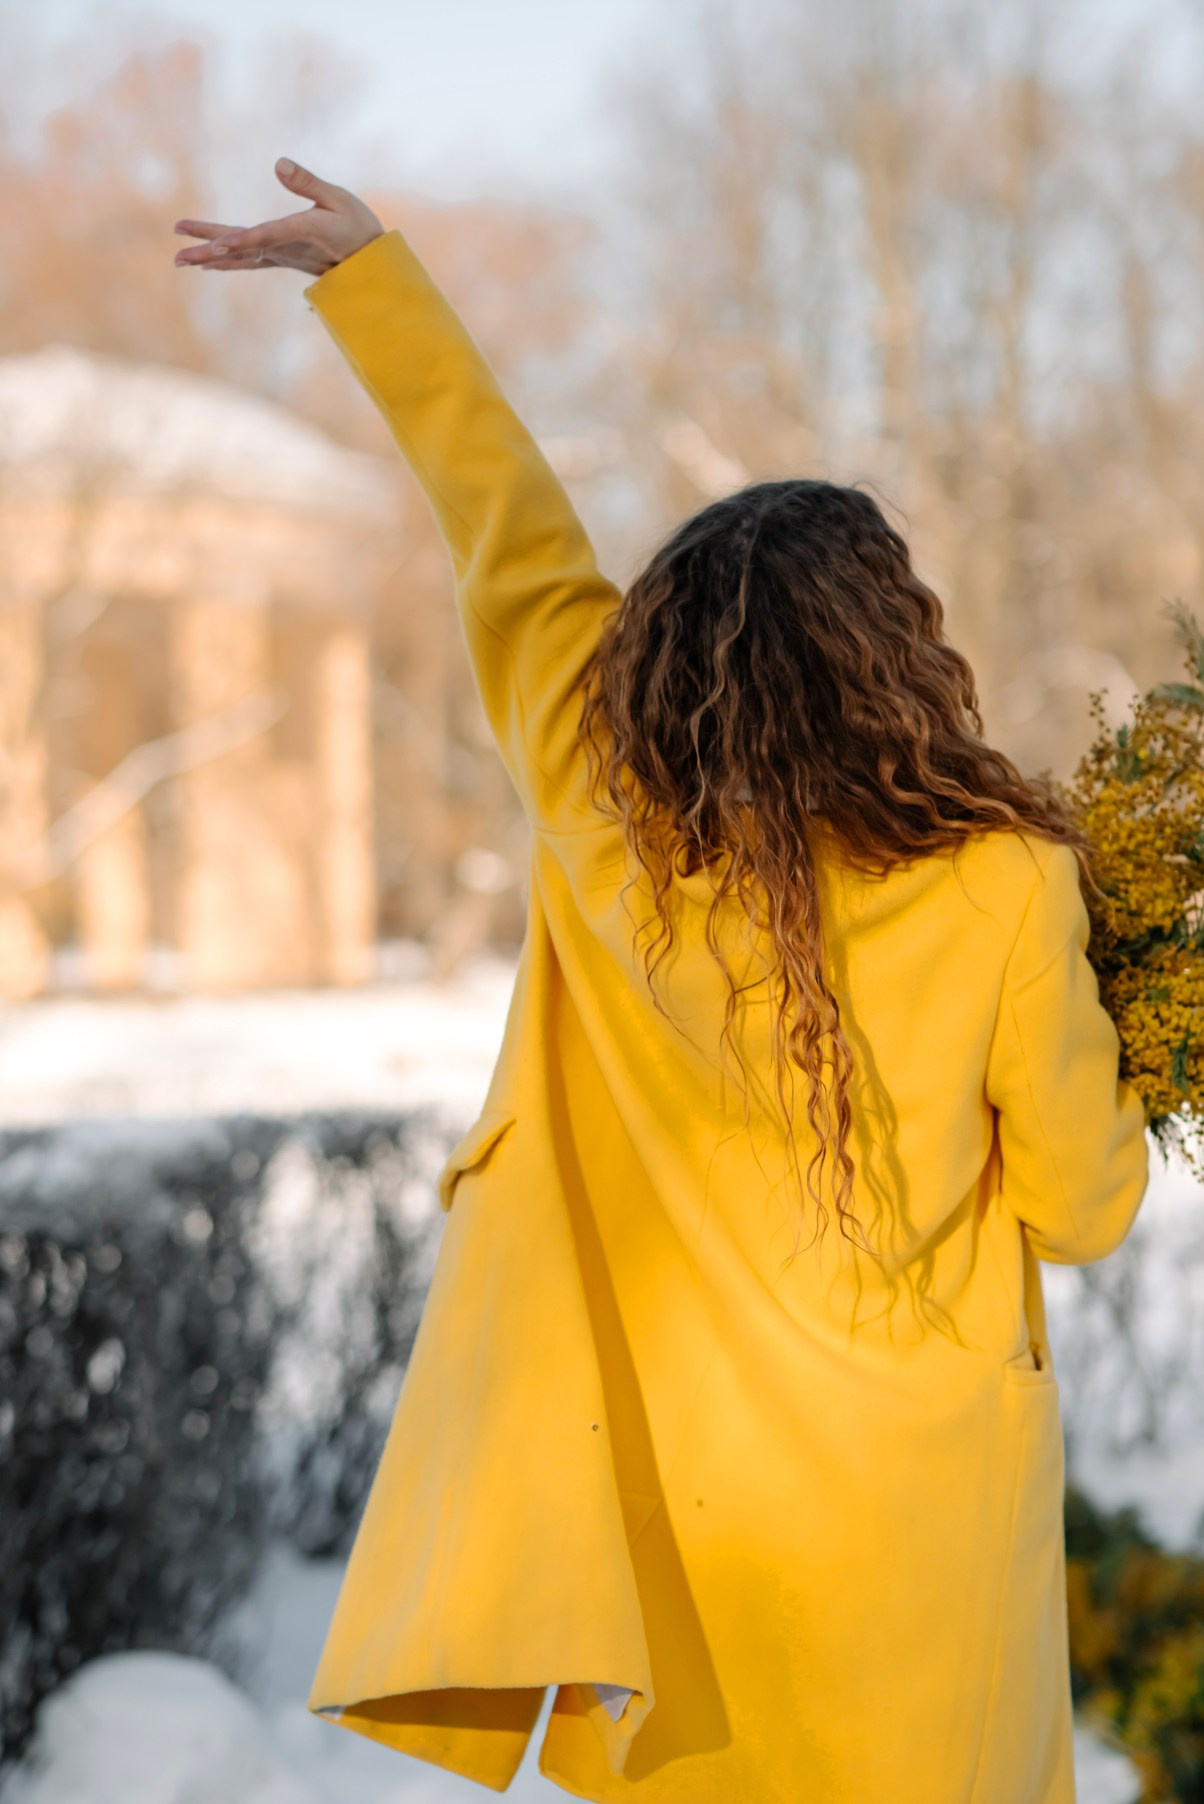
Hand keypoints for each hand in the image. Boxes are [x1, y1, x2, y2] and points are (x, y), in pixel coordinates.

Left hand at [173, 157, 384, 276]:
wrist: (371, 266)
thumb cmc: (359, 229)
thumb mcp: (339, 199)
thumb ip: (309, 183)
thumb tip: (278, 163)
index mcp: (301, 233)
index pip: (265, 236)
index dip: (240, 240)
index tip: (215, 244)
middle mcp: (287, 249)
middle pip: (241, 250)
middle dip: (209, 250)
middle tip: (177, 255)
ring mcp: (283, 257)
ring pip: (241, 258)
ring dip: (209, 259)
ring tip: (180, 260)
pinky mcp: (283, 259)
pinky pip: (249, 262)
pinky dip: (226, 262)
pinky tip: (209, 263)